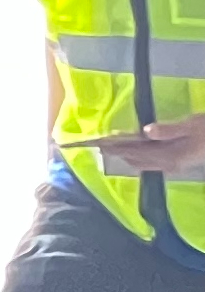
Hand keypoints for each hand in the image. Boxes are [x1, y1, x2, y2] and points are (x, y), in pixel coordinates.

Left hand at [68, 116, 204, 170]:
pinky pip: (151, 163)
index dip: (118, 148)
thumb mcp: (191, 126)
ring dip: (126, 155)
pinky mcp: (175, 163)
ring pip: (142, 163)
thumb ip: (169, 130)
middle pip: (136, 159)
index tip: (101, 143)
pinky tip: (133, 151)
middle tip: (99, 145)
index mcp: (170, 156)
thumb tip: (147, 131)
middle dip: (118, 152)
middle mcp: (167, 164)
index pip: (136, 152)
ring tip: (111, 147)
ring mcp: (171, 166)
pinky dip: (138, 157)